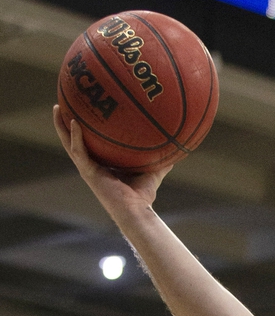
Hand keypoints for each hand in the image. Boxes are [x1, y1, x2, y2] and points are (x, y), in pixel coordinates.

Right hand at [52, 104, 170, 216]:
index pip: (88, 144)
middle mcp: (91, 166)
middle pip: (73, 141)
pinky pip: (79, 151)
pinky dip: (76, 137)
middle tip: (60, 105)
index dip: (82, 131)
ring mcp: (87, 169)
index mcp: (101, 165)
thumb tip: (175, 151)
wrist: (136, 210)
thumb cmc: (143, 196)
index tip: (81, 113)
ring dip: (61, 126)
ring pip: (68, 144)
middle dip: (65, 124)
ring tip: (57, 108)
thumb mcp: (153, 172)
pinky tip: (75, 122)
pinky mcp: (88, 172)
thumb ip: (160, 162)